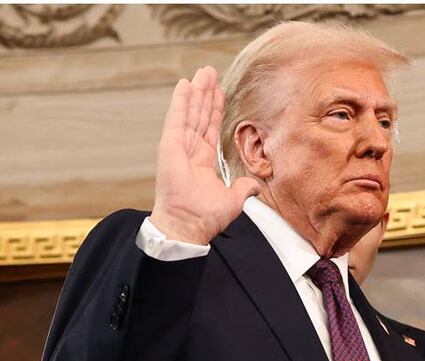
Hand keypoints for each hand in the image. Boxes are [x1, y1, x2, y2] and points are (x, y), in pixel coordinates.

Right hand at [150, 66, 260, 244]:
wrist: (188, 225)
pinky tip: (184, 85)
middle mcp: (189, 151)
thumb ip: (243, 188)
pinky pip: (176, 119)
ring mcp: (178, 147)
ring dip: (196, 92)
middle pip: (200, 115)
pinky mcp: (170, 146)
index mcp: (202, 161)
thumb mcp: (233, 200)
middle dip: (206, 94)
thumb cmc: (204, 217)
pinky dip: (180, 101)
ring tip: (202, 72)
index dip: (215, 110)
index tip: (219, 92)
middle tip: (209, 72)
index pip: (210, 129)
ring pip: (190, 112)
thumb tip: (254, 186)